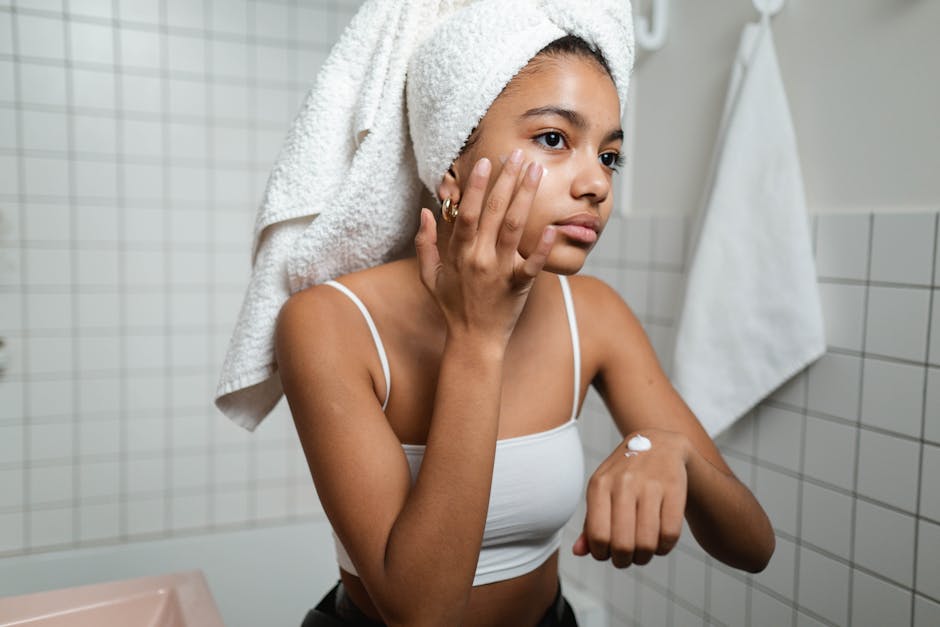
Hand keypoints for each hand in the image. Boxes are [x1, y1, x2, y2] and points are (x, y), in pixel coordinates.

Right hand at [413, 150, 555, 343]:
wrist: (473, 340)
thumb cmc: (452, 306)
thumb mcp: (430, 275)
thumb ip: (425, 243)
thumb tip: (425, 212)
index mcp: (460, 253)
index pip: (468, 213)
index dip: (477, 186)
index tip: (486, 162)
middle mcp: (479, 258)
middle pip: (494, 212)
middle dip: (506, 180)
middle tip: (517, 154)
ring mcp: (499, 272)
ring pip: (514, 227)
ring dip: (526, 197)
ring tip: (536, 172)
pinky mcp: (518, 286)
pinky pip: (532, 265)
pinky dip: (543, 247)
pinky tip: (553, 227)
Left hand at [573, 429, 689, 567]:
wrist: (660, 444)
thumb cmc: (625, 475)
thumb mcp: (602, 491)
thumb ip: (590, 522)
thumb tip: (579, 552)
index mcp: (599, 484)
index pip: (598, 535)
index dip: (602, 554)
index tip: (607, 554)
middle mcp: (623, 482)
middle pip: (622, 543)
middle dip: (623, 560)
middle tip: (626, 559)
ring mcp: (650, 484)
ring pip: (647, 542)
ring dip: (644, 557)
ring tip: (642, 553)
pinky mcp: (674, 488)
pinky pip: (670, 534)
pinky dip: (664, 548)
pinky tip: (659, 542)